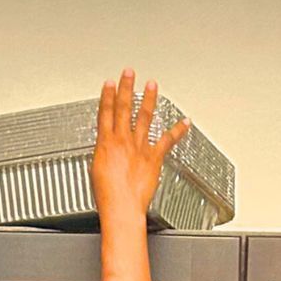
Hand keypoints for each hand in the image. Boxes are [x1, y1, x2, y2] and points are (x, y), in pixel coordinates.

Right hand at [91, 71, 187, 227]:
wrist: (122, 207)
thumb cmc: (108, 196)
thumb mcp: (96, 170)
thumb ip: (103, 155)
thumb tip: (105, 152)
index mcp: (105, 143)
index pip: (106, 112)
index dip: (108, 96)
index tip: (110, 83)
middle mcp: (123, 140)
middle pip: (124, 108)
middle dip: (126, 88)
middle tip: (129, 73)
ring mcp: (139, 147)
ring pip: (144, 117)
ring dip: (148, 99)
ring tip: (151, 85)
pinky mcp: (153, 157)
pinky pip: (167, 141)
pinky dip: (178, 130)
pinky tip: (184, 122)